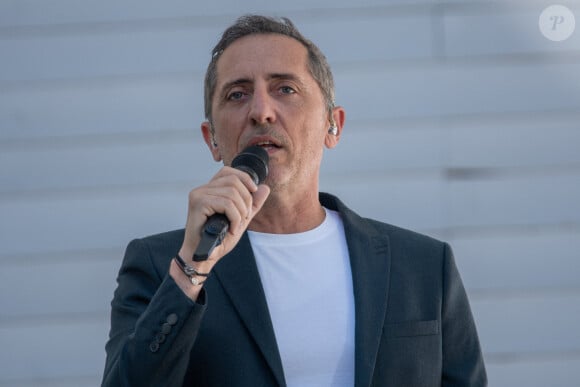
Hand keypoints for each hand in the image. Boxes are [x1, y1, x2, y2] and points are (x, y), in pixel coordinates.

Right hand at [171, 166, 269, 299]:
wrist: (203, 256)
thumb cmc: (217, 239)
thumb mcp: (240, 219)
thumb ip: (252, 204)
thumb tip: (265, 187)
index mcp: (210, 190)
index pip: (228, 171)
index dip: (244, 178)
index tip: (253, 191)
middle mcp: (202, 189)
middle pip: (234, 181)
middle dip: (246, 200)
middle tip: (244, 218)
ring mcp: (198, 195)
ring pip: (232, 193)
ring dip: (241, 212)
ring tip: (237, 225)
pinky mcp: (198, 203)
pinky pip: (226, 204)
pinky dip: (235, 218)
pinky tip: (232, 229)